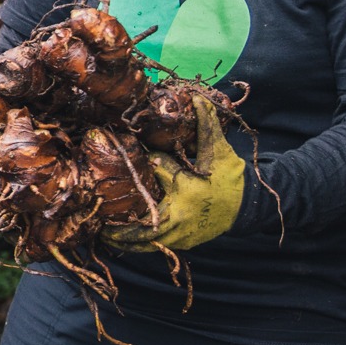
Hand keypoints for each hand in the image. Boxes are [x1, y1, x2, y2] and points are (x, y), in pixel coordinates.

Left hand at [112, 97, 244, 251]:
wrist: (247, 205)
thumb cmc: (229, 176)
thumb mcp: (220, 150)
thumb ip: (206, 125)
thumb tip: (195, 97)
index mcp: (188, 189)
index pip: (159, 173)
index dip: (146, 165)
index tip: (127, 160)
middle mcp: (182, 216)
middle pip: (143, 223)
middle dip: (120, 224)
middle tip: (97, 217)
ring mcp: (182, 234)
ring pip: (146, 241)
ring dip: (123, 239)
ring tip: (102, 232)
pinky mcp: (183, 242)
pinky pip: (155, 247)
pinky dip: (136, 245)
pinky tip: (118, 241)